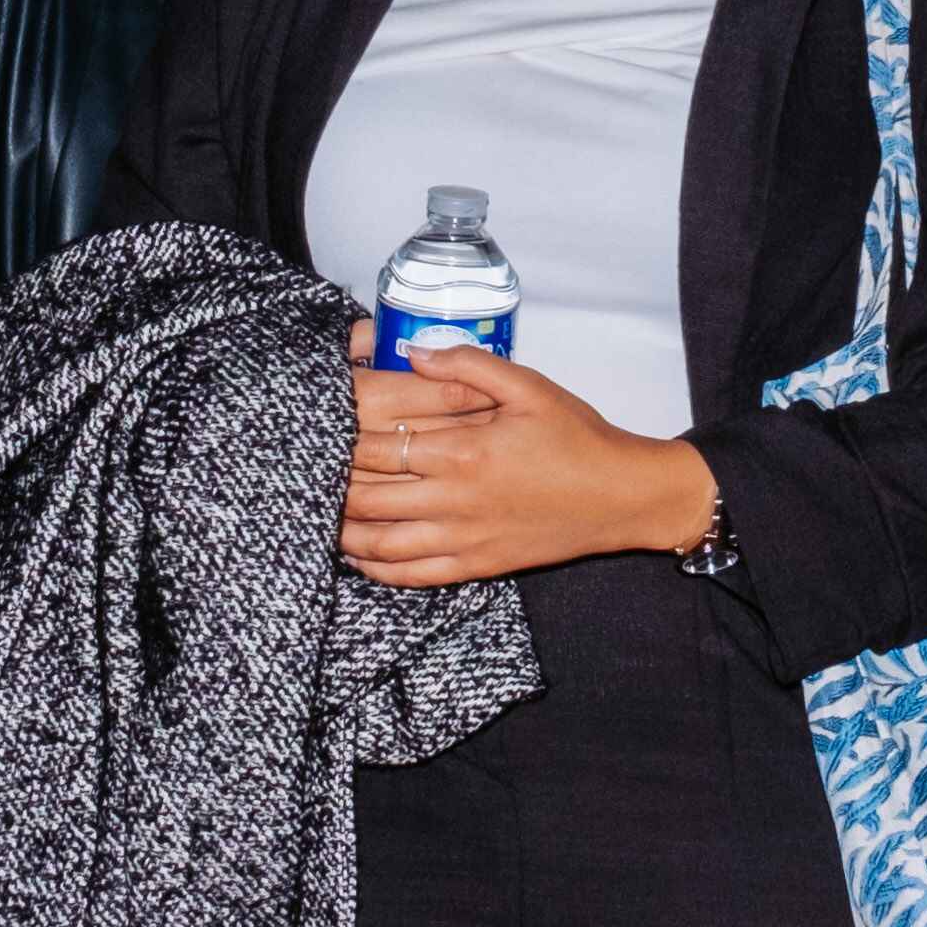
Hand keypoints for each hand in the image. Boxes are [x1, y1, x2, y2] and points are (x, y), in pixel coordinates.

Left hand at [341, 341, 716, 584]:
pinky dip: (375, 569)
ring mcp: (463, 539)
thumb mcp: (529, 386)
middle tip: (305, 471)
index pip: (377, 447)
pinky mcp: (476, 566)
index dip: (338, 440)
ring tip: (319, 514)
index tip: (317, 427)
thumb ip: (468, 364)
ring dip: (342, 531)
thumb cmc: (577, 437)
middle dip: (329, 484)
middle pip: (366, 497)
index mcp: (464, 451)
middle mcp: (455, 500)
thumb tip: (413, 351)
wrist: (622, 496)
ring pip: (379, 543)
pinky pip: (411, 576)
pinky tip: (358, 555)